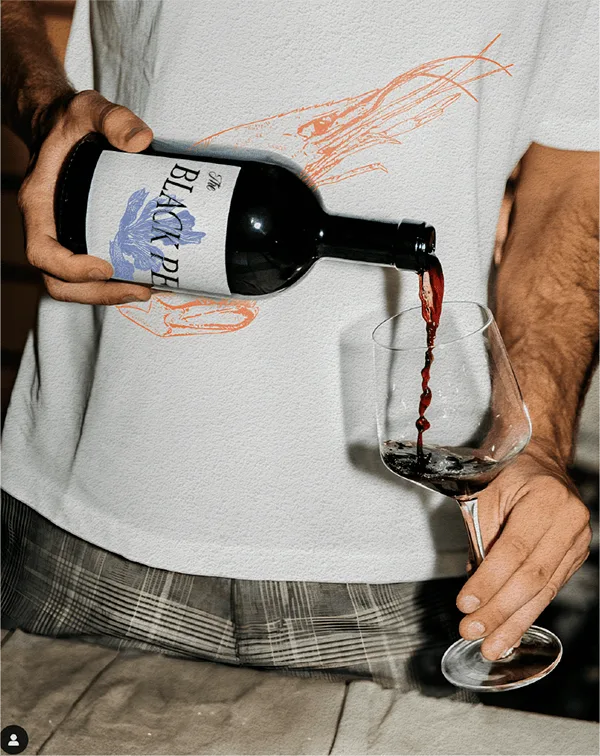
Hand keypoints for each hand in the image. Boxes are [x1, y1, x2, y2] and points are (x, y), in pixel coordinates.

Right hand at [18, 89, 153, 304]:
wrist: (61, 125)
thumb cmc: (70, 121)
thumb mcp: (88, 109)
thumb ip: (113, 118)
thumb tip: (140, 140)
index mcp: (38, 204)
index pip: (42, 252)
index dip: (71, 268)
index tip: (107, 267)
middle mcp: (47, 227)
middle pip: (59, 281)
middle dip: (98, 293)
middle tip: (141, 289)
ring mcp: (63, 236)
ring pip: (74, 284)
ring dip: (108, 294)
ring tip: (147, 288)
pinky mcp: (81, 238)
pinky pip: (90, 273)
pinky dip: (114, 282)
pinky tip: (145, 275)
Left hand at [456, 452, 590, 659]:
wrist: (538, 460)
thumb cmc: (505, 473)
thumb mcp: (482, 494)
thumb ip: (479, 538)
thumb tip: (473, 589)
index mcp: (546, 497)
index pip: (515, 550)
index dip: (489, 581)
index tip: (465, 604)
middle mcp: (569, 519)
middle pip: (532, 576)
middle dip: (500, 610)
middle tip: (472, 630)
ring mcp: (578, 540)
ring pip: (543, 590)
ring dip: (514, 622)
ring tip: (490, 646)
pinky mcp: (575, 557)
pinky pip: (549, 590)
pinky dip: (527, 614)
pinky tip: (510, 633)